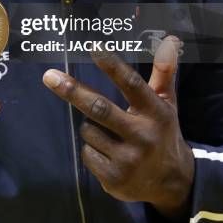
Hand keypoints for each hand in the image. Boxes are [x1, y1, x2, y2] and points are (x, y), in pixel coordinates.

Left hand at [42, 36, 193, 218]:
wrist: (172, 182)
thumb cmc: (162, 132)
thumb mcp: (167, 103)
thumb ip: (164, 71)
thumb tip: (170, 40)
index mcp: (155, 112)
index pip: (131, 84)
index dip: (112, 65)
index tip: (93, 48)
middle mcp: (143, 135)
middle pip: (99, 108)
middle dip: (72, 91)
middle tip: (50, 77)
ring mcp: (128, 159)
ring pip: (89, 130)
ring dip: (89, 125)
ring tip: (107, 130)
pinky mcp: (114, 178)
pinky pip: (87, 153)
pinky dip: (91, 147)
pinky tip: (107, 151)